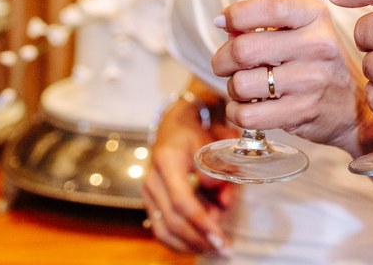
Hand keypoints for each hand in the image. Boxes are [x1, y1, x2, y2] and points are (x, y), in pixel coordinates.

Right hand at [143, 98, 237, 255]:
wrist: (174, 125)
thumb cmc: (195, 133)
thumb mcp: (211, 141)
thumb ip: (218, 168)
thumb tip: (223, 199)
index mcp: (167, 161)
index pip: (182, 200)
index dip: (201, 222)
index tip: (219, 237)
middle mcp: (152, 179)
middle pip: (173, 220)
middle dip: (200, 238)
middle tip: (224, 248)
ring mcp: (148, 192)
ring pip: (165, 230)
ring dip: (191, 243)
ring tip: (215, 247)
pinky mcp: (150, 202)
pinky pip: (161, 229)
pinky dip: (180, 242)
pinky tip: (199, 245)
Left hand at [211, 0, 372, 156]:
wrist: (355, 107)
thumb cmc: (321, 64)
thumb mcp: (306, 30)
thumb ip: (268, 23)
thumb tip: (224, 23)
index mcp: (315, 17)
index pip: (270, 8)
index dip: (237, 14)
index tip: (222, 21)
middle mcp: (316, 45)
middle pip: (244, 49)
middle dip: (222, 59)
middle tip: (224, 64)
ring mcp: (310, 80)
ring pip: (241, 84)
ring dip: (232, 88)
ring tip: (244, 87)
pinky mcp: (302, 111)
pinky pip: (248, 114)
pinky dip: (236, 112)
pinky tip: (245, 107)